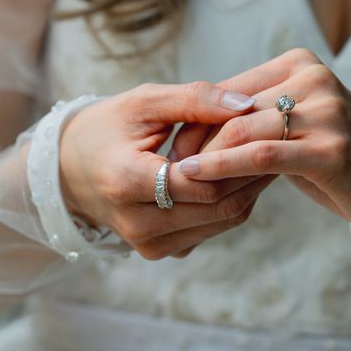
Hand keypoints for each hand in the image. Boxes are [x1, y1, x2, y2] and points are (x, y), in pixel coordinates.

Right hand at [59, 81, 276, 259]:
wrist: (71, 170)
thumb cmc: (107, 129)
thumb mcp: (143, 102)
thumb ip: (194, 100)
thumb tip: (246, 104)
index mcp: (125, 181)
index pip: (202, 180)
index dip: (240, 157)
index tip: (269, 132)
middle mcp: (137, 223)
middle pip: (219, 205)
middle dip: (253, 173)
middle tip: (280, 143)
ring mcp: (149, 244)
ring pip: (223, 220)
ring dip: (249, 188)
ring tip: (266, 155)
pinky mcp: (160, 251)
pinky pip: (212, 229)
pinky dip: (232, 202)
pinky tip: (240, 175)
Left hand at [175, 49, 350, 244]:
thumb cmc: (340, 161)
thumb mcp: (298, 128)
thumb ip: (260, 117)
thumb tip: (204, 123)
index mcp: (303, 65)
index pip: (232, 90)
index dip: (197, 120)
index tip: (171, 146)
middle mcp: (315, 79)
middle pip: (233, 108)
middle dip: (195, 140)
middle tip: (164, 167)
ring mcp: (328, 112)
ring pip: (245, 130)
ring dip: (205, 157)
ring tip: (176, 179)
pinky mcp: (333, 148)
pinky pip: (264, 155)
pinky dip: (226, 167)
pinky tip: (199, 178)